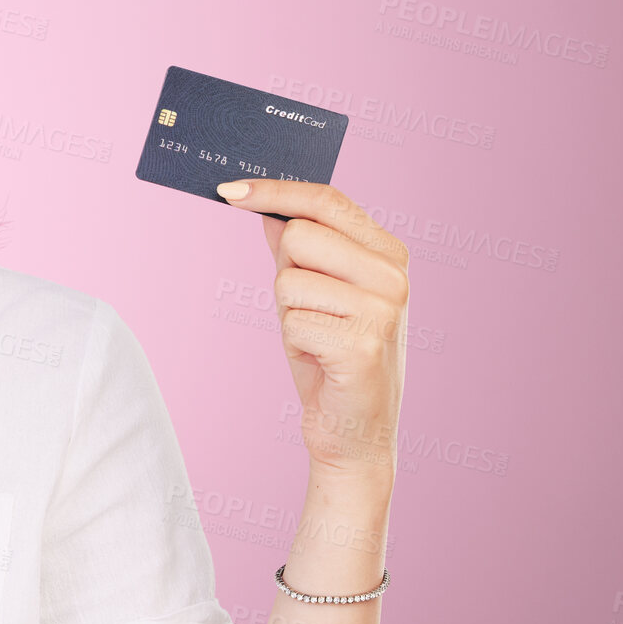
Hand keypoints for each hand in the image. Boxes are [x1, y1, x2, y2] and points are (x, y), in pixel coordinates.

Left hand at [216, 179, 408, 483]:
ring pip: (288, 279)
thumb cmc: (331, 360)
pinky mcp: (362, 343)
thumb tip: (267, 208)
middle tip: (309, 312)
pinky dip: (293, 343)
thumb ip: (298, 251)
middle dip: (285, 273)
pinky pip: (291, 321)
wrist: (356, 433)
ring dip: (289, 313)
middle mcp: (393, 275)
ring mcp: (383, 308)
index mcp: (389, 254)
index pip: (327, 200)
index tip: (228, 190)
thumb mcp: (314, 296)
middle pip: (300, 234)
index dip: (275, 191)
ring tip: (317, 340)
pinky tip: (320, 362)